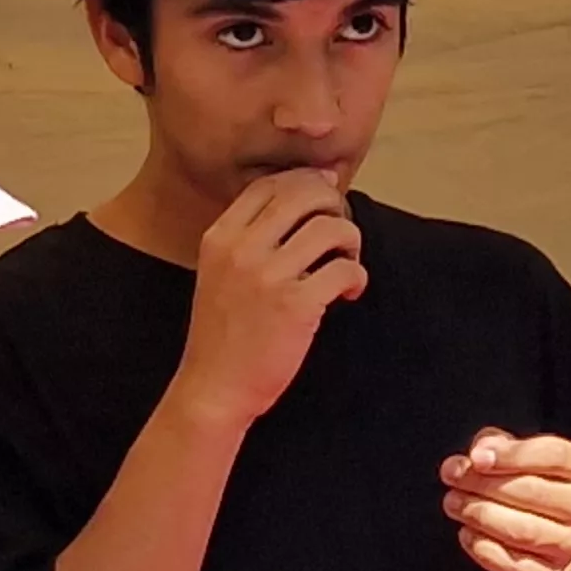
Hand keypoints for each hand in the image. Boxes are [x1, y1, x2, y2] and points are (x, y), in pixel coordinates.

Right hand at [175, 170, 365, 430]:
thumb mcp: (219, 273)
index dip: (305, 182)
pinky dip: (356, 277)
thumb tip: (297, 205)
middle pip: (304, 194)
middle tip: (339, 232)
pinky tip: (349, 292)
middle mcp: (242, 250)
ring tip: (347, 263)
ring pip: (331, 228)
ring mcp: (268, 276)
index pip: (269, 184)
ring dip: (351, 241)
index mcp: (220, 238)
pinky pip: (345, 270)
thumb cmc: (222, 335)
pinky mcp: (296, 305)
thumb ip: (248, 240)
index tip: (324, 198)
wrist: (214, 388)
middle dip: (333, 205)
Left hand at [442, 429, 570, 570]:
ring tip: (453, 503)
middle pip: (533, 490)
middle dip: (483, 483)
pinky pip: (511, 562)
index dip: (512, 454)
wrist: (544, 547)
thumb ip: (495, 444)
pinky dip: (482, 546)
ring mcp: (570, 543)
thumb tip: (481, 452)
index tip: (476, 456)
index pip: (554, 454)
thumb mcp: (513, 456)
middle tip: (452, 477)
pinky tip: (466, 532)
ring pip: (522, 529)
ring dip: (479, 514)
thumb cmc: (526, 489)